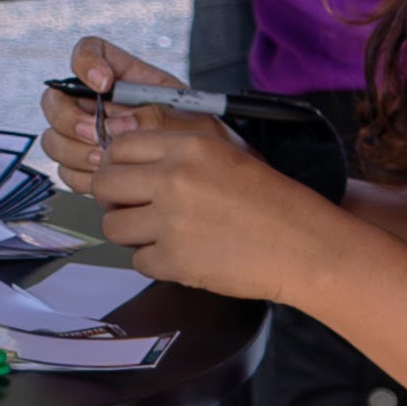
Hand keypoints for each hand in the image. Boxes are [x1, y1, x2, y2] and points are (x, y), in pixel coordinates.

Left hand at [42, 36, 332, 303]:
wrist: (302, 245)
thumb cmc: (270, 197)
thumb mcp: (226, 150)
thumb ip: (177, 144)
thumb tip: (122, 148)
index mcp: (187, 147)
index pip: (118, 147)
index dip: (116, 164)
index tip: (127, 177)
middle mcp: (173, 179)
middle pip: (104, 185)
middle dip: (113, 198)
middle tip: (133, 208)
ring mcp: (170, 222)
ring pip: (113, 226)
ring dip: (130, 232)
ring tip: (157, 234)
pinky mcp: (174, 261)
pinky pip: (137, 261)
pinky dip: (154, 261)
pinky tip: (180, 255)